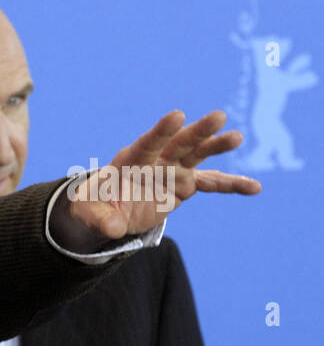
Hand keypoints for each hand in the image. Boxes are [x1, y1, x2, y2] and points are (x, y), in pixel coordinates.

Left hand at [58, 110, 260, 246]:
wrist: (108, 210)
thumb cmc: (94, 206)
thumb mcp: (90, 215)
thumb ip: (102, 220)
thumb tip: (113, 229)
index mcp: (130, 160)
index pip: (148, 143)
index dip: (162, 131)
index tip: (178, 116)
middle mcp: (156, 160)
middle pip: (178, 143)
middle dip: (197, 132)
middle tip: (219, 117)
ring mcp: (173, 171)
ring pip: (197, 156)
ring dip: (216, 146)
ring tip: (237, 137)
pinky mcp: (185, 185)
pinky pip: (210, 185)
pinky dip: (231, 185)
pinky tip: (254, 188)